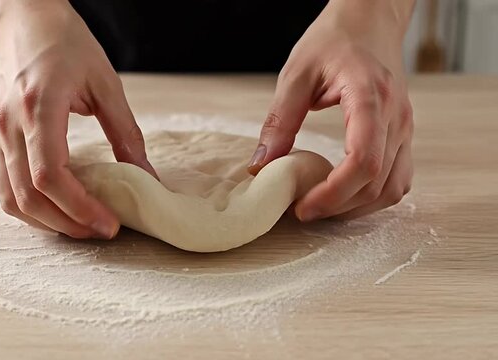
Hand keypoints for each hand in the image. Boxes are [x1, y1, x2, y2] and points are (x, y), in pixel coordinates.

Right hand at [0, 0, 155, 237]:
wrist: (22, 19)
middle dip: (67, 224)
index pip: (49, 176)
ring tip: (80, 226)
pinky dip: (29, 206)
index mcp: (39, 108)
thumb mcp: (105, 82)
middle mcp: (9, 126)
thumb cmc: (63, 41)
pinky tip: (56, 208)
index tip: (109, 223)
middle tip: (101, 231)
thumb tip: (147, 175)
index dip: (79, 208)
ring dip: (46, 222)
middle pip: (28, 196)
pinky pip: (3, 185)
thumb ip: (126, 132)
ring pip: (10, 198)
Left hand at [248, 0, 414, 220]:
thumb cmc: (333, 40)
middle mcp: (396, 117)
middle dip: (339, 207)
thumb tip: (261, 165)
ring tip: (321, 206)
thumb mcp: (296, 75)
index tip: (303, 207)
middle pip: (377, 182)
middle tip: (303, 211)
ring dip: (357, 207)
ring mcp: (405, 127)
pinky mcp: (403, 134)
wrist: (369, 21)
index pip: (363, 160)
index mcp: (370, 97)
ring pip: (392, 188)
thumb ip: (279, 121)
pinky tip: (345, 194)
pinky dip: (373, 196)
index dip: (333, 194)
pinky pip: (398, 178)